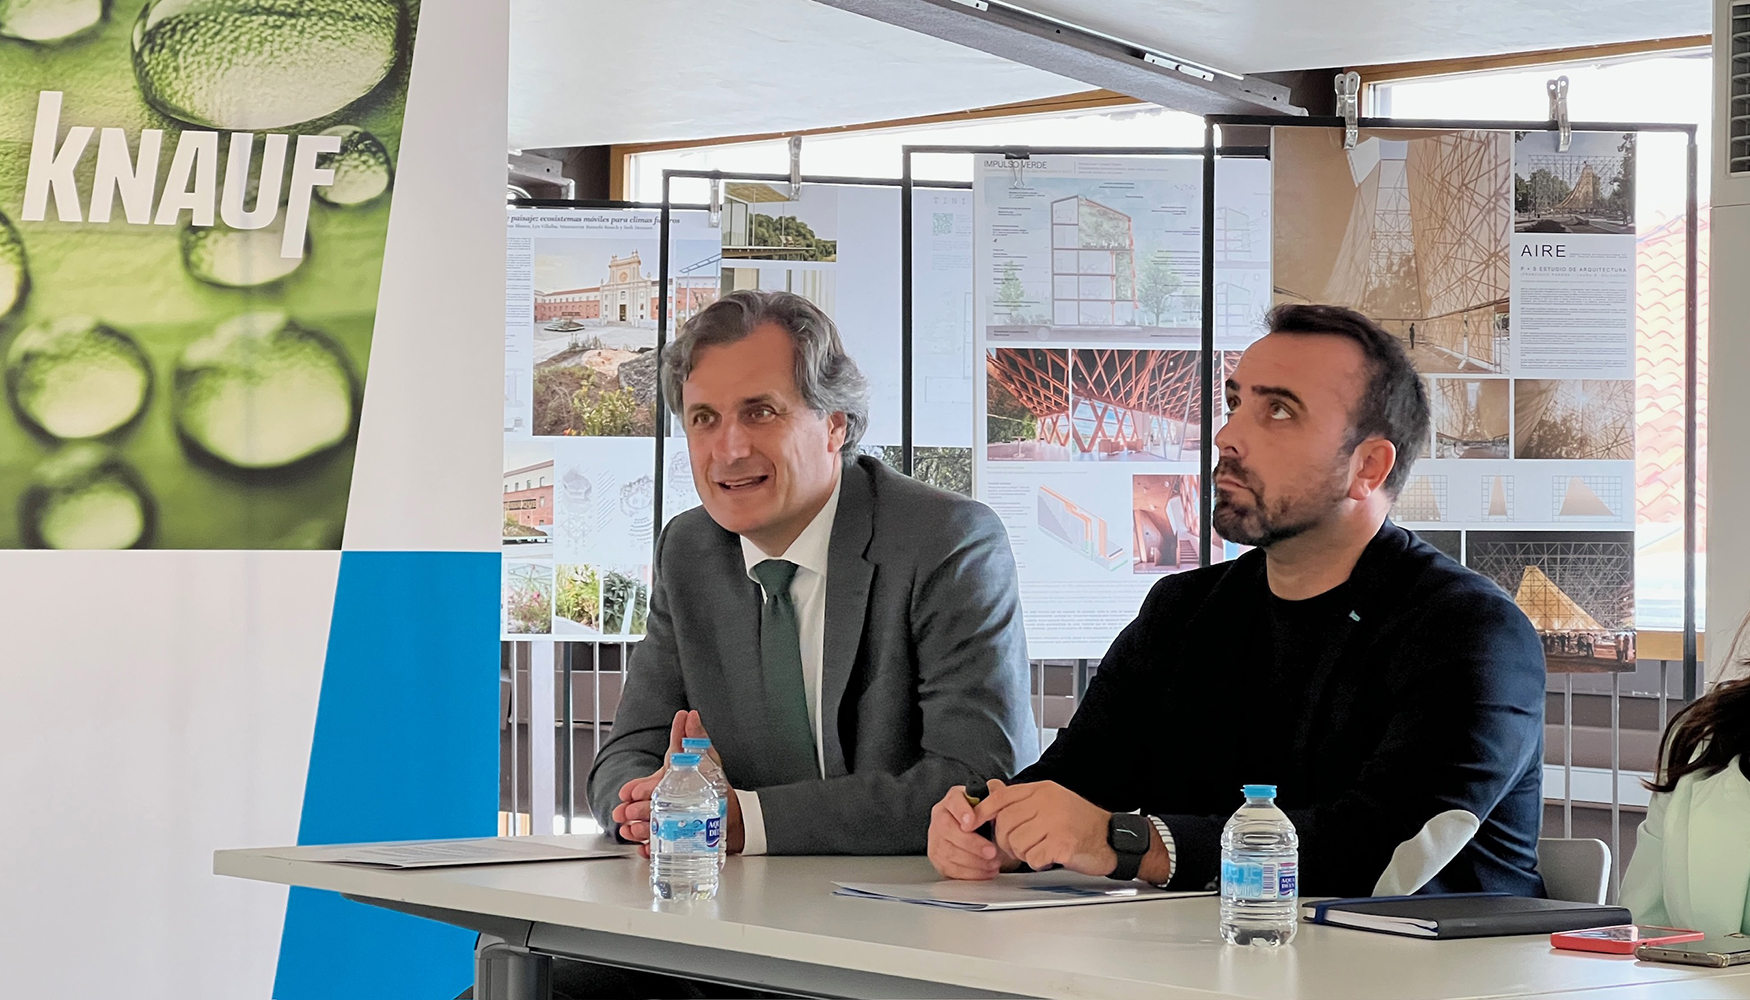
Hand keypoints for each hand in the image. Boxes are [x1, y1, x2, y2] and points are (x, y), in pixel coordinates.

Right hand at [611, 710, 744, 855]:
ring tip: (633, 831)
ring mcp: (667, 822)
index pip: (644, 786)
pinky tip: (647, 850)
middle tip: (626, 813)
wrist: (732, 815)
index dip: (635, 789)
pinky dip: (650, 850)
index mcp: (666, 783)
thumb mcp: (704, 758)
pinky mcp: (674, 841)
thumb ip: (693, 737)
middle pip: (643, 807)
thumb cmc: (713, 785)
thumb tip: (689, 714)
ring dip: (637, 829)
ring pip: (647, 826)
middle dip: (632, 809)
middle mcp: (663, 803)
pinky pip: (658, 848)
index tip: (628, 792)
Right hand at [928, 784, 1016, 879]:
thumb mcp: (994, 802)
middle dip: (971, 843)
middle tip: (992, 851)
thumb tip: (1001, 795)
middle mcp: (941, 816)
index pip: (954, 802)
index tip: (972, 822)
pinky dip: (970, 873)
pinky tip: (985, 871)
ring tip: (994, 863)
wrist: (982, 834)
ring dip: (974, 861)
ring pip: (948, 851)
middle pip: (947, 829)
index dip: (962, 811)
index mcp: (954, 799)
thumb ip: (997, 796)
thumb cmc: (986, 817)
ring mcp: (936, 838)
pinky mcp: (937, 858)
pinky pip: (950, 869)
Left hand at [972, 779, 1116, 877]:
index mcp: (1042, 790)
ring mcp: (1055, 822)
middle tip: (1024, 846)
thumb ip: (1024, 801)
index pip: (1002, 797)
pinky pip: (1032, 859)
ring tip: (1042, 849)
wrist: (1113, 839)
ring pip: (1016, 844)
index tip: (970, 823)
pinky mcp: (1062, 843)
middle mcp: (1047, 802)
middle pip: (1004, 825)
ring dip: (1025, 854)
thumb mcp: (1052, 802)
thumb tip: (991, 797)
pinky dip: (1039, 863)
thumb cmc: (1082, 823)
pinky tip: (1052, 856)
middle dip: (1007, 842)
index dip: (982, 811)